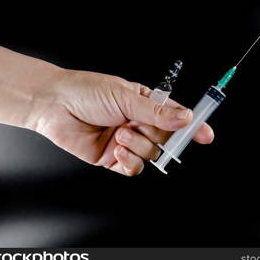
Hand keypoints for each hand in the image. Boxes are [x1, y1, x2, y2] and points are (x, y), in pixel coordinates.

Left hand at [31, 70, 213, 175]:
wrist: (53, 105)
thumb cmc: (86, 91)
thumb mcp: (124, 96)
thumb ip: (156, 112)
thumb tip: (186, 118)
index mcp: (145, 104)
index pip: (175, 116)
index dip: (192, 126)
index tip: (206, 135)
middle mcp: (138, 123)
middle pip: (166, 138)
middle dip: (156, 134)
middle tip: (140, 126)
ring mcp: (127, 142)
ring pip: (150, 154)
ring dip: (137, 145)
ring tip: (118, 133)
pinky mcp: (113, 158)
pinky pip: (133, 168)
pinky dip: (130, 162)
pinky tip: (119, 150)